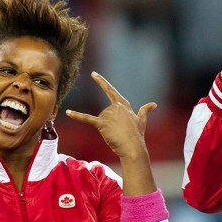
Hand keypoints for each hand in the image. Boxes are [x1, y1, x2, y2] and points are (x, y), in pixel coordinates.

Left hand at [66, 72, 156, 194]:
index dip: (102, 82)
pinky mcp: (102, 123)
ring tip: (116, 135)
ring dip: (106, 128)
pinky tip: (67, 112)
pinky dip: (77, 115)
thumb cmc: (137, 135)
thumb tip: (154, 104)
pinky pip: (87, 119)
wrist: (133, 148)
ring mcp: (109, 114)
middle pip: (105, 112)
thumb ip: (145, 111)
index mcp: (124, 104)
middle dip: (110, 124)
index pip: (111, 91)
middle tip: (120, 133)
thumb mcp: (142, 121)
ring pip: (100, 119)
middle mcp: (116, 106)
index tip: (93, 74)